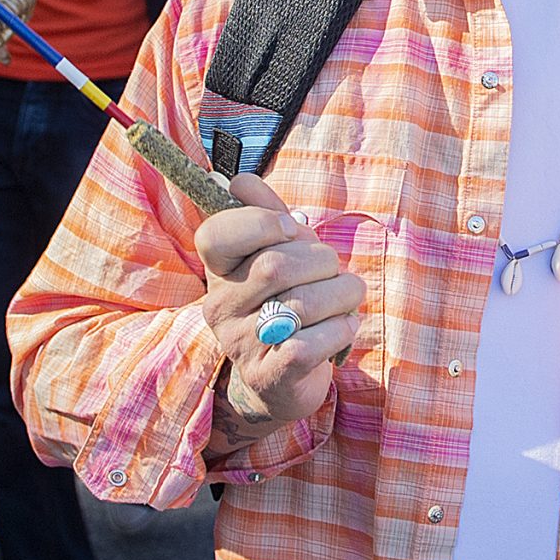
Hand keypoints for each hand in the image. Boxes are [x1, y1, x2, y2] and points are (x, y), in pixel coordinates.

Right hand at [196, 174, 364, 435]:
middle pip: (275, 266)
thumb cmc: (289, 302)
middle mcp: (220, 306)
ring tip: (344, 301)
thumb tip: (240, 180)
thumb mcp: (280, 253)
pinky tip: (342, 328)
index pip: (216, 234)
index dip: (262, 222)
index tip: (292, 229)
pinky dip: (341, 330)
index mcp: (219, 270)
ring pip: (303, 304)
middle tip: (330, 273)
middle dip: (322, 261)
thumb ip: (266, 214)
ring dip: (342, 296)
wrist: (287, 379)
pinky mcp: (269, 376)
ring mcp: (242, 344)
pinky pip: (312, 343)